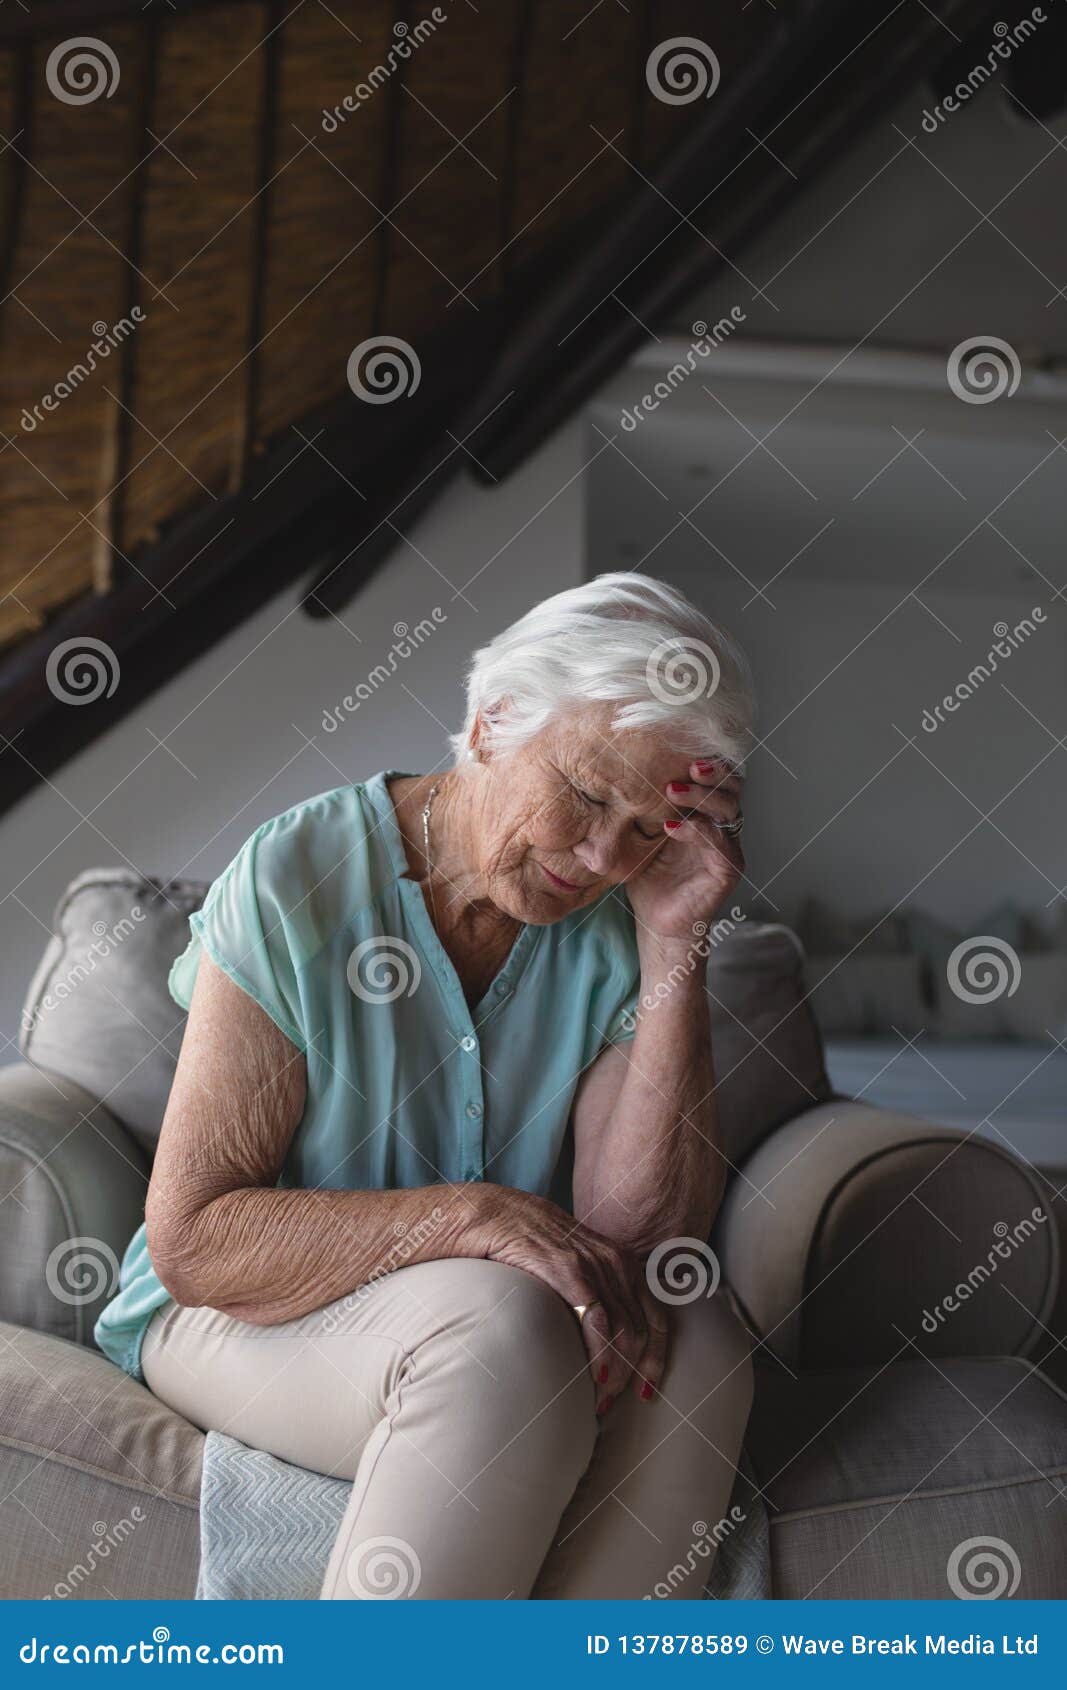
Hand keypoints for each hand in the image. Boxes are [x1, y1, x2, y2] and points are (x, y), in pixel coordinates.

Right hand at [465, 1185, 669, 1413]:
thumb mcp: (574, 1262)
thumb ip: (594, 1288)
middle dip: (631, 1375)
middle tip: (610, 1405)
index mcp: (623, 1262)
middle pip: (641, 1332)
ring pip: (623, 1331)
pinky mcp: (569, 1269)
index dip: (656, 1359)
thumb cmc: (531, 1243)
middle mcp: (616, 1262)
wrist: (495, 1214)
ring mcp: (594, 1264)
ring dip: (615, 1374)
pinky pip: (596, 1319)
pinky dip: (601, 1353)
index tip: (648, 1392)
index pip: (656, 1318)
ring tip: (599, 1402)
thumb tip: (601, 1334)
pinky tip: (596, 1377)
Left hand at [625, 758, 744, 943]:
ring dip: (702, 796)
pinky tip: (671, 827)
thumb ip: (635, 806)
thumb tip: (602, 771)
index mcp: (704, 812)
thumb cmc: (647, 876)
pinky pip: (720, 844)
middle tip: (686, 765)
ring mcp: (727, 848)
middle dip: (712, 771)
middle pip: (732, 786)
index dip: (705, 759)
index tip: (678, 747)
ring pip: (729, 810)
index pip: (716, 776)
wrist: (656, 921)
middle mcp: (721, 825)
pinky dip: (697, 831)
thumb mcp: (638, 834)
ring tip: (672, 790)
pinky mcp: (727, 871)